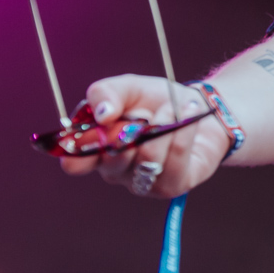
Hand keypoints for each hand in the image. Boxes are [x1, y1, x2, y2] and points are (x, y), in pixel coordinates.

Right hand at [59, 75, 231, 198]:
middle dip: (131, 129)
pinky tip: (190, 115)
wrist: (199, 108)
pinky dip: (183, 133)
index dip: (80, 150)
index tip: (99, 125)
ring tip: (173, 107)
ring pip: (147, 159)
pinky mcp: (172, 185)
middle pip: (113, 161)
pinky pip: (175, 162)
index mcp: (97, 150)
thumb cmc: (156, 101)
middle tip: (145, 112)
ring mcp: (144, 182)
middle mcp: (116, 171)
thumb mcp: (129, 87)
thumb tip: (103, 115)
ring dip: (162, 127)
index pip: (75, 163)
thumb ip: (106, 93)